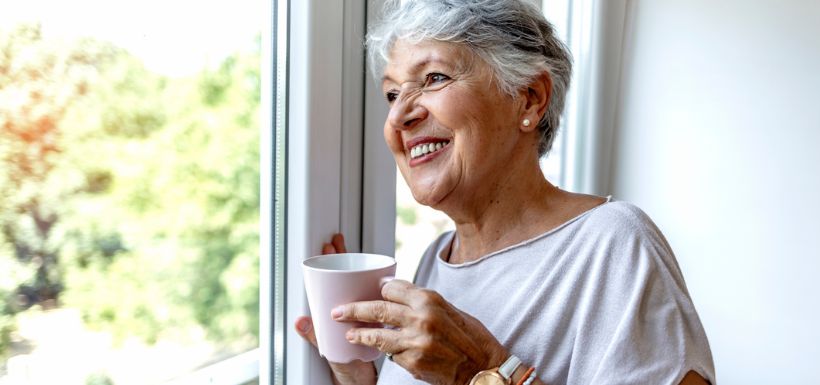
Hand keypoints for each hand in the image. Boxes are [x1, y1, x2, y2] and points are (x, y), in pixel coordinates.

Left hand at [294, 233, 376, 384]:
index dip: (331, 261)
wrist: (361, 379)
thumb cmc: (343, 363)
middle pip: (345, 274)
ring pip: (361, 282)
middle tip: (336, 241)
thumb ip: (313, 336)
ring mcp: (363, 309)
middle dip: (340, 256)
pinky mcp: (377, 316)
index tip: (328, 247)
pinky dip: (378, 282)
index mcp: (335, 310)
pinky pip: (378, 295)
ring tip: (350, 249)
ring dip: (356, 264)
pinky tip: (380, 273)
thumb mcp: (327, 347)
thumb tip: (299, 321)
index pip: (332, 279)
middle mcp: (348, 306)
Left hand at [332, 280, 508, 384]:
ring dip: (359, 334)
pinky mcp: (413, 363)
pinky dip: (389, 352)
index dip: (379, 291)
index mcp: (429, 299)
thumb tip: (394, 292)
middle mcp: (420, 318)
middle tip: (338, 311)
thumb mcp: (449, 309)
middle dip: (353, 309)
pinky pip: (393, 355)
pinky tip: (384, 351)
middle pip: (377, 309)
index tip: (371, 293)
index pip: (390, 288)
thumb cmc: (471, 337)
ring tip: (349, 333)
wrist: (483, 367)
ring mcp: (415, 342)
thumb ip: (421, 301)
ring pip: (377, 335)